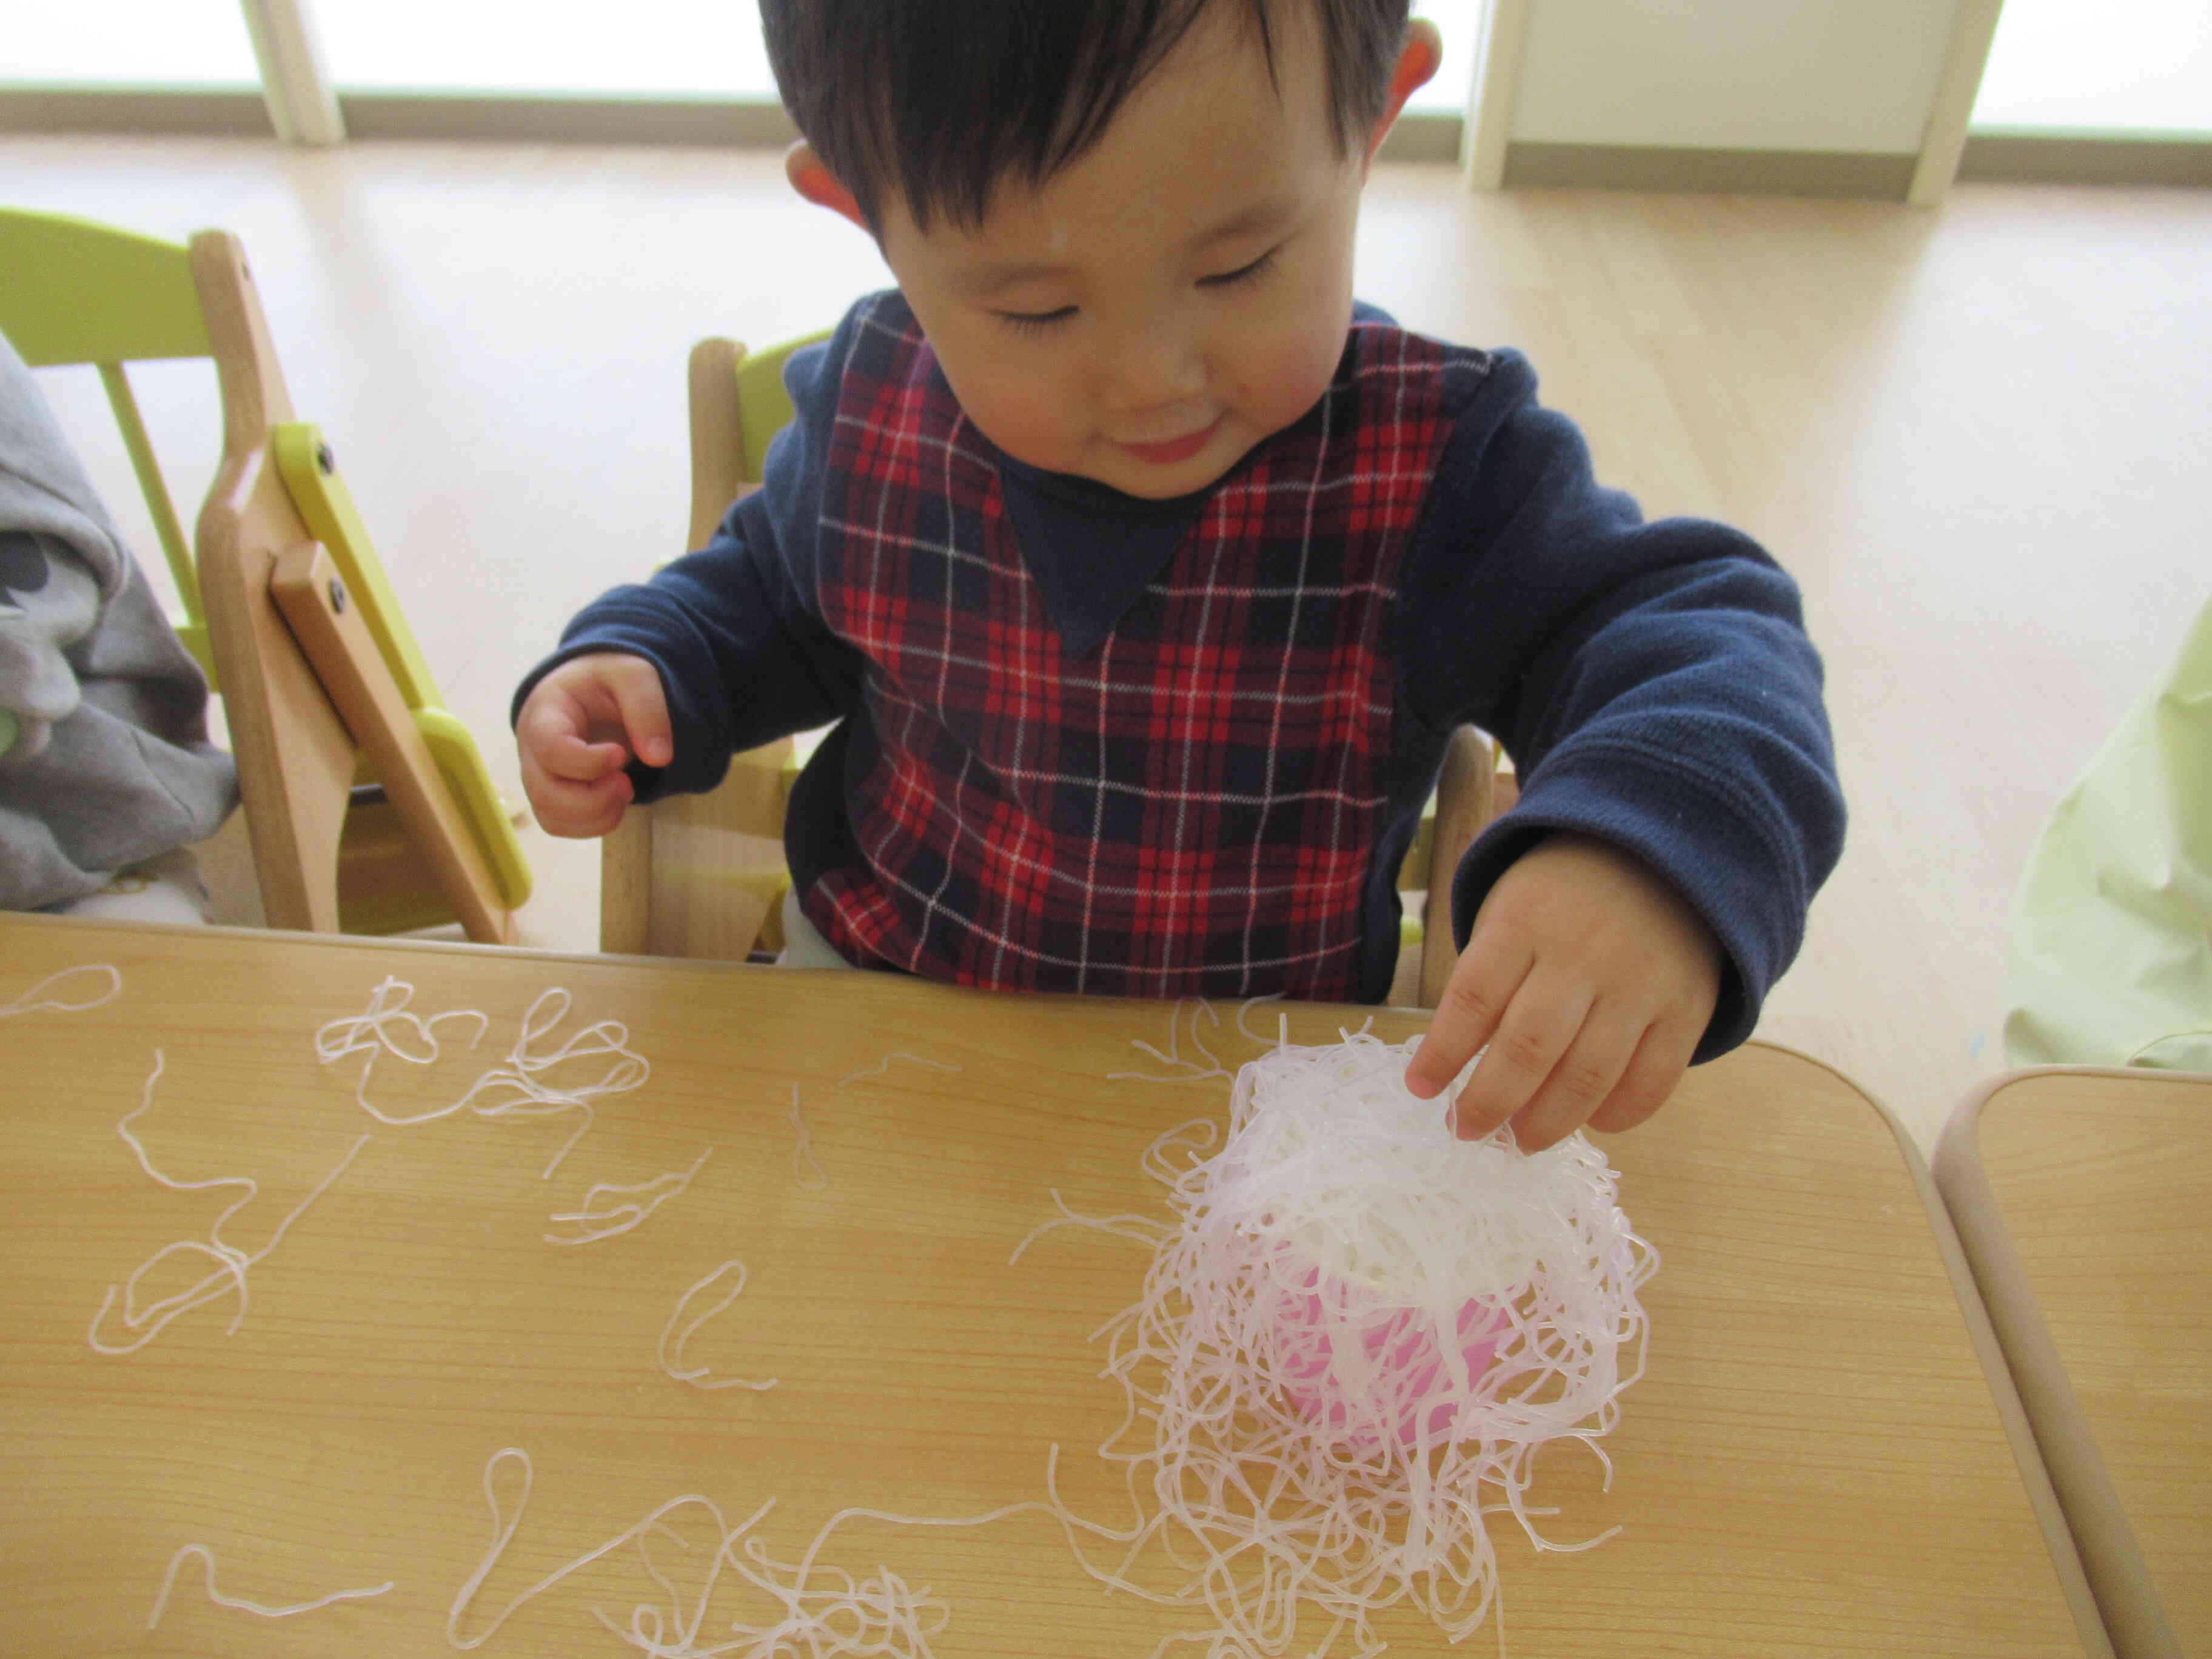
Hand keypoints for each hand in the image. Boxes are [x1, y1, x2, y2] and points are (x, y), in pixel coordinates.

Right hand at [515, 653, 672, 837]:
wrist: (593, 690)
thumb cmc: (607, 680)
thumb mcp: (633, 675)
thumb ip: (646, 708)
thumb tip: (659, 758)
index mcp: (544, 713)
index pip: (550, 748)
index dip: (587, 762)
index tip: (620, 755)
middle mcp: (531, 749)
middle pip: (546, 793)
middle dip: (594, 799)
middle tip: (626, 781)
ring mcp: (538, 775)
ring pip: (552, 816)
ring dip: (597, 815)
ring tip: (624, 789)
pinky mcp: (550, 795)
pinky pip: (560, 826)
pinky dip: (593, 824)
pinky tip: (614, 801)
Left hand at [1404, 833, 1721, 1151]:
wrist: (1659, 856)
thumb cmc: (1560, 900)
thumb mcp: (1509, 915)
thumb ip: (1489, 981)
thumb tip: (1457, 1068)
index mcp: (1525, 920)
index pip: (1474, 996)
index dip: (1442, 1052)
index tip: (1420, 1089)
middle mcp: (1583, 953)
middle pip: (1529, 1046)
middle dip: (1490, 1102)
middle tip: (1467, 1132)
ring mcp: (1640, 983)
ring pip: (1589, 1074)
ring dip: (1548, 1121)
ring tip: (1519, 1141)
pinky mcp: (1687, 1008)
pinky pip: (1652, 1079)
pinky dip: (1619, 1114)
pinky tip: (1592, 1123)